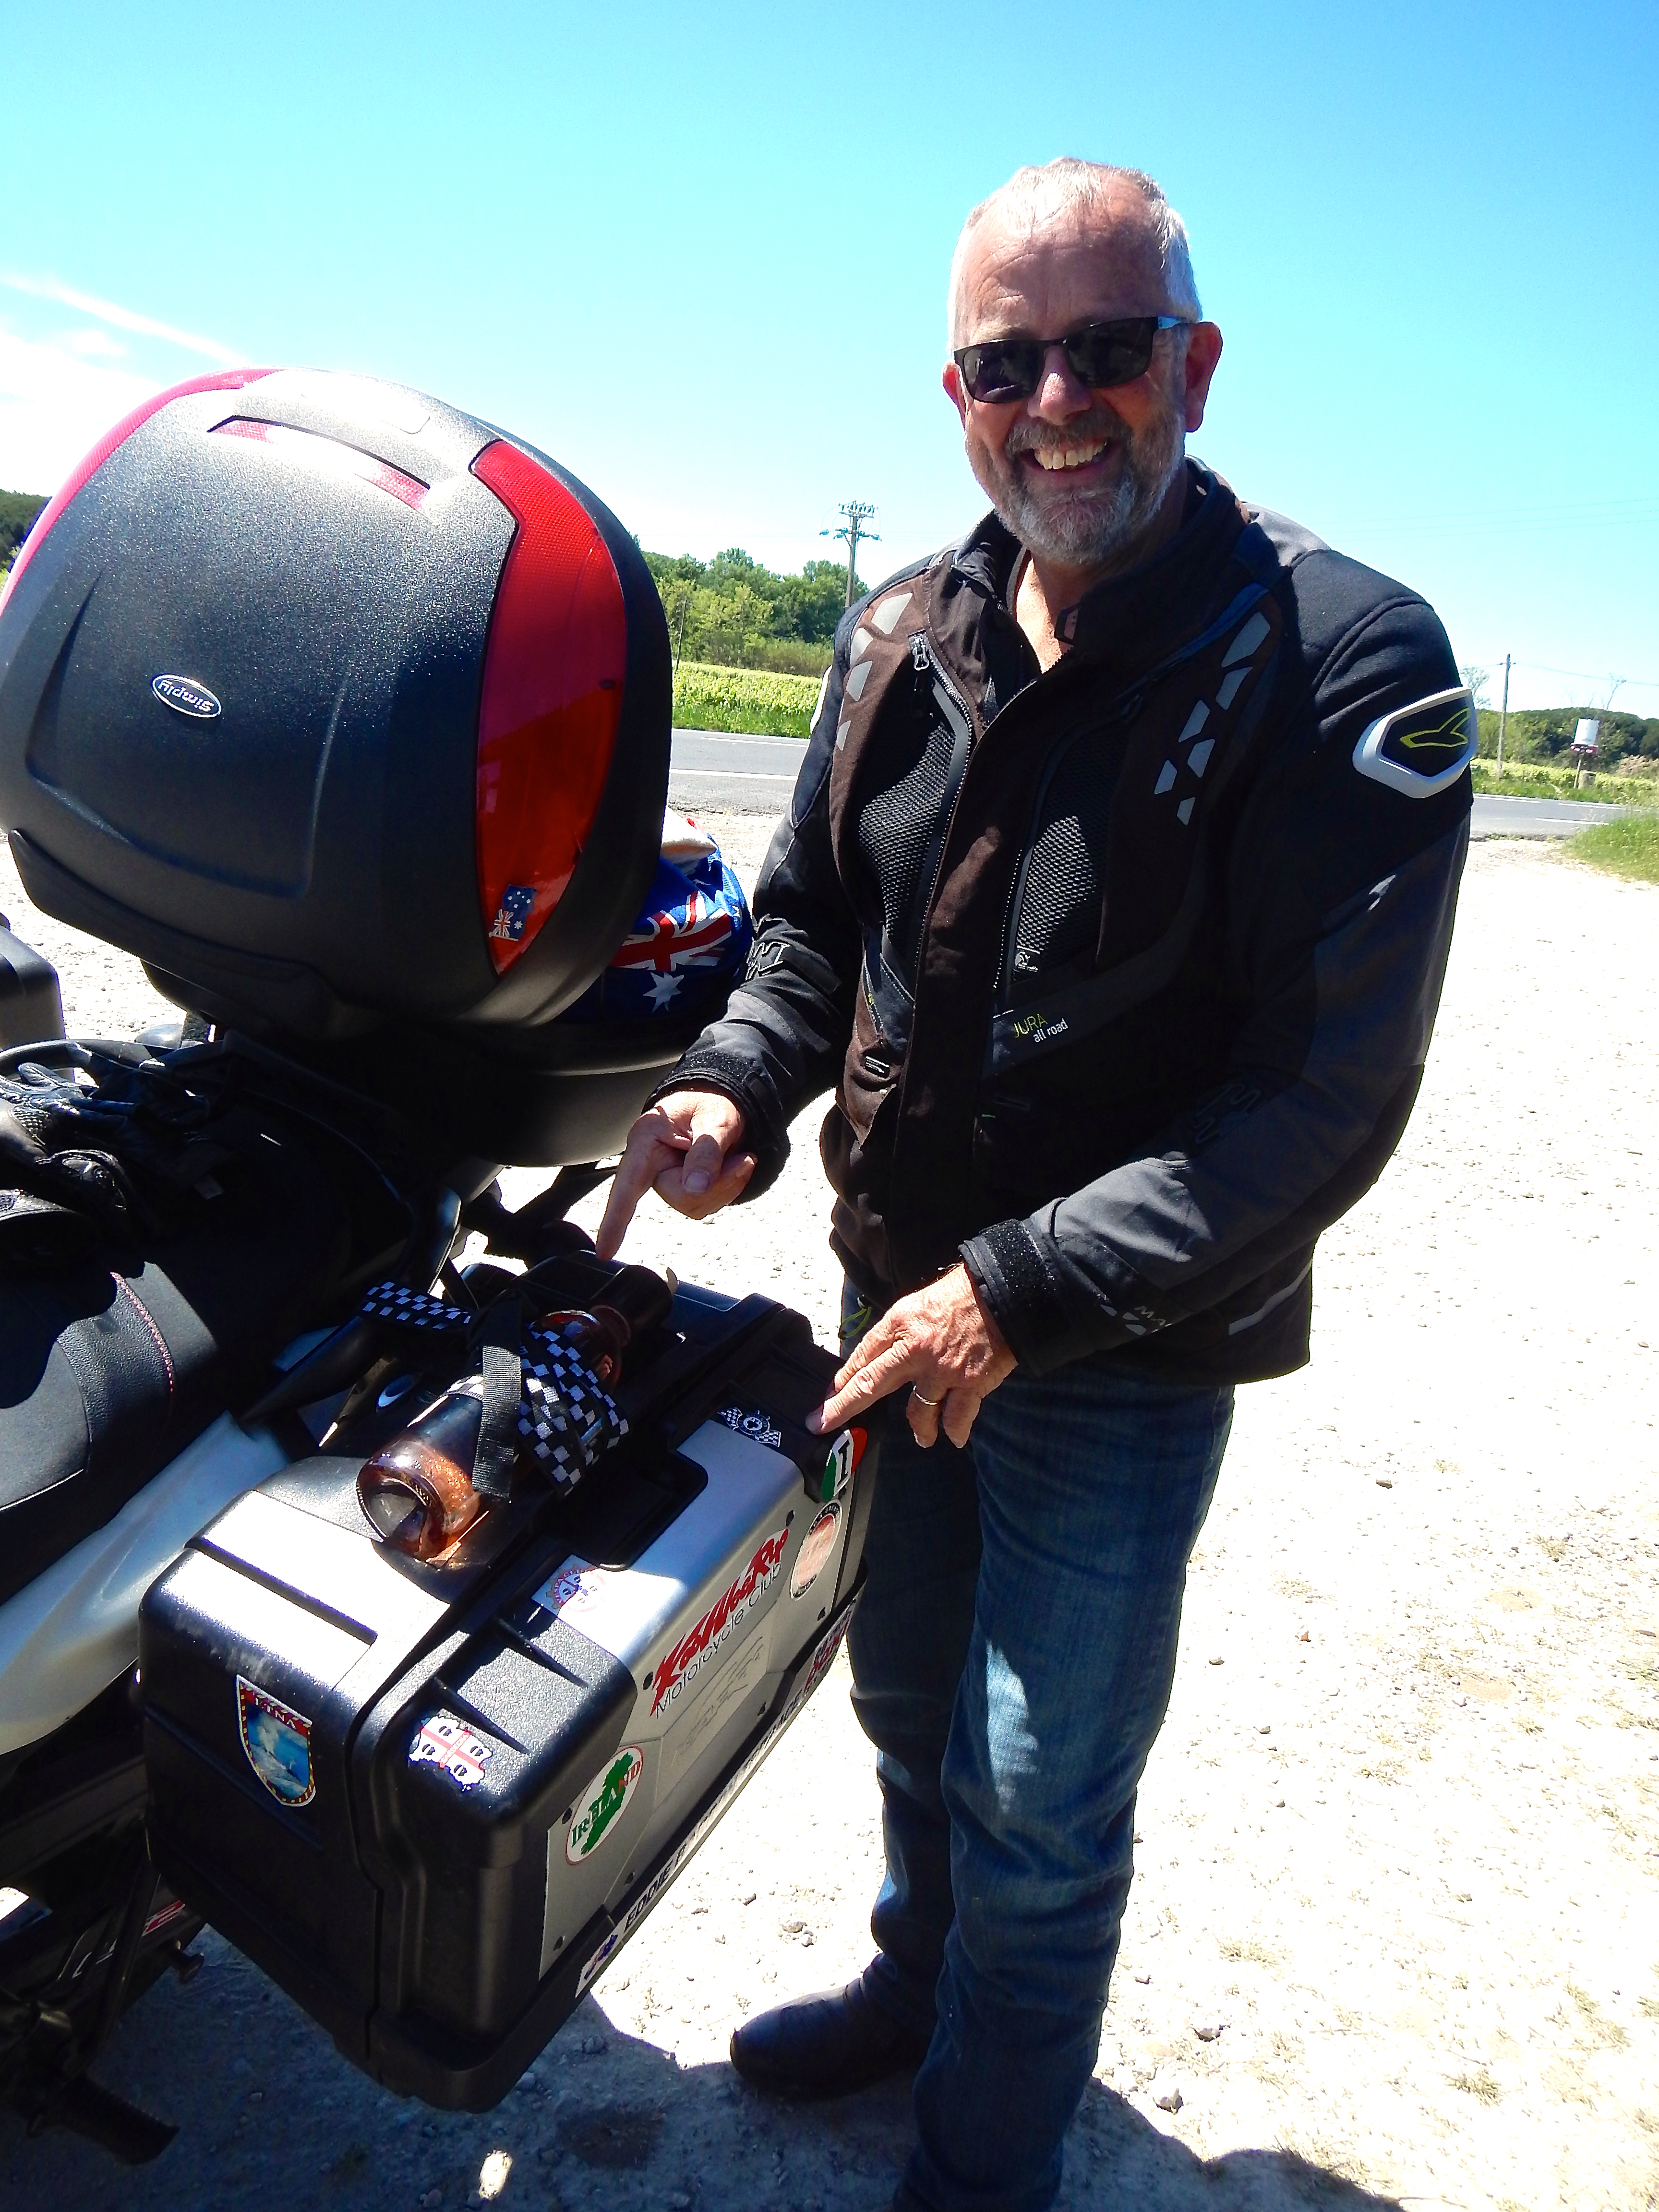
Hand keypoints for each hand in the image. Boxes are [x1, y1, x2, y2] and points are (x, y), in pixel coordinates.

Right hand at [594, 1089, 754, 1260]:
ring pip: (696, 1204)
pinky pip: (707, 1203)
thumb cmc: (711, 1104)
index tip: (605, 1251)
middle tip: (743, 1158)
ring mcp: (666, 1179)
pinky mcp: (683, 1189)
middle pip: (679, 1196)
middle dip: (718, 1182)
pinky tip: (733, 1165)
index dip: (615, 1220)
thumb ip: (706, 1151)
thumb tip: (695, 1188)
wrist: (721, 1104)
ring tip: (738, 1156)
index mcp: (646, 1139)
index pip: (627, 1185)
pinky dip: (728, 1187)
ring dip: (726, 1184)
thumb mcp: (715, 1119)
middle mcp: (650, 1164)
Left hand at [810, 1263, 1015, 1449]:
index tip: (826, 1399)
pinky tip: (954, 1438)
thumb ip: (896, 1333)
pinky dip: (955, 1431)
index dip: (841, 1381)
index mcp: (899, 1324)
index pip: (862, 1356)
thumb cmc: (961, 1295)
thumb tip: (877, 1359)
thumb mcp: (917, 1304)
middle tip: (822, 1424)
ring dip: (919, 1430)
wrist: (1004, 1294)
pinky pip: (956, 1418)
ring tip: (922, 1438)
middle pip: (870, 1385)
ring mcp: (942, 1371)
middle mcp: (915, 1350)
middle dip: (842, 1408)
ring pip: (917, 1412)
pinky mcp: (970, 1384)